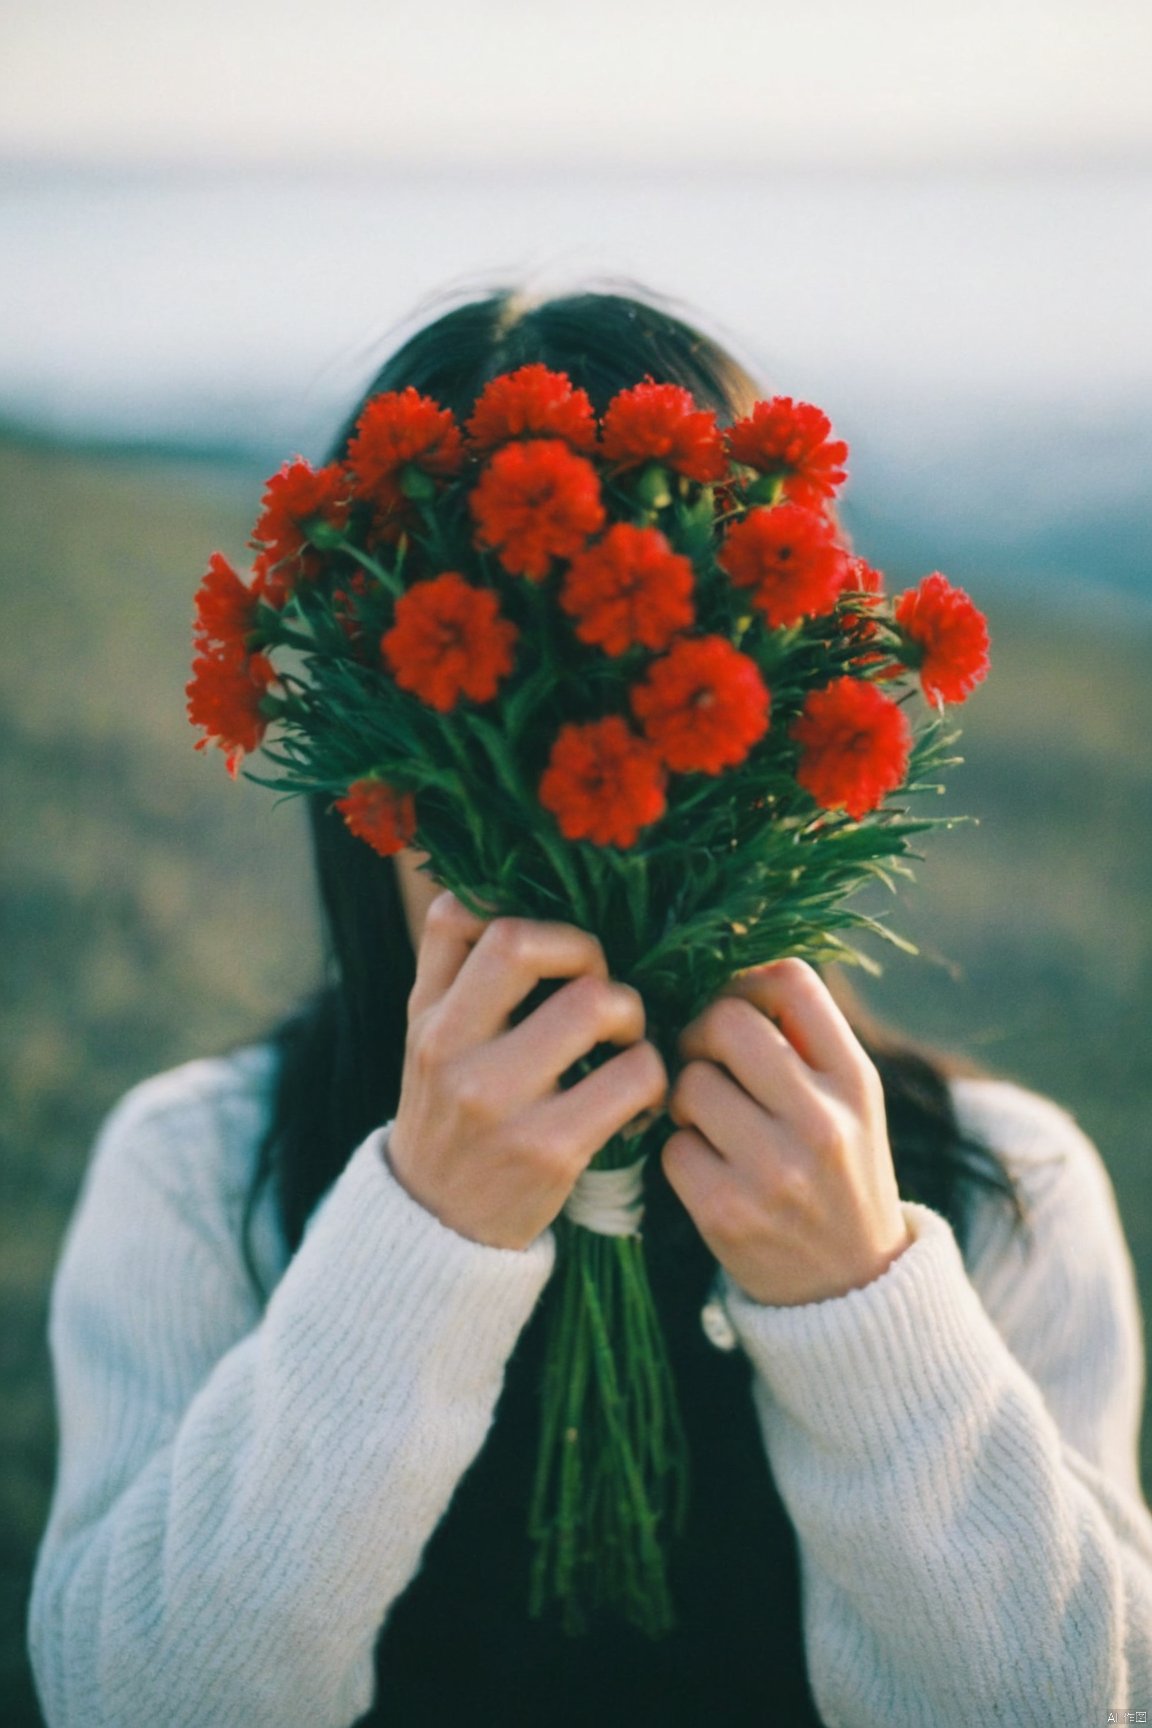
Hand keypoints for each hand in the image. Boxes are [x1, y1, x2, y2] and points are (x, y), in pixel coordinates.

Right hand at [388, 891, 667, 1250]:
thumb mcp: (428, 1039)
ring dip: (632, 1015)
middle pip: (528, 942)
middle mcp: (451, 1052)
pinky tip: (637, 1099)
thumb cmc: (452, 1114)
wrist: (439, 1227)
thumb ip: (455, 967)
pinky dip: (652, 1078)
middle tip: (601, 990)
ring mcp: (499, 1102)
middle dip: (587, 953)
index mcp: (427, 1016)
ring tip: (625, 1043)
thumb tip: (495, 880)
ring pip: (596, 1004)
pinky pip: (634, 1077)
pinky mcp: (550, 1150)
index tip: (554, 951)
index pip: (461, 915)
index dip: (523, 912)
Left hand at [663, 959, 910, 1305]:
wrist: (851, 1287)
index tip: (737, 1007)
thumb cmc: (838, 1170)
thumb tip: (735, 958)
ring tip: (712, 1123)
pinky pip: (671, 1146)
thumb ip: (805, 1036)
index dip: (746, 980)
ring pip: (687, 1083)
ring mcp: (773, 1170)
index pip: (791, 981)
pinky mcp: (726, 1213)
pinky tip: (709, 1169)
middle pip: (723, 1021)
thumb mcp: (852, 1101)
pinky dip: (681, 1152)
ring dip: (686, 1097)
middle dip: (700, 1034)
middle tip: (704, 1061)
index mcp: (855, 1080)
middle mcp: (821, 1121)